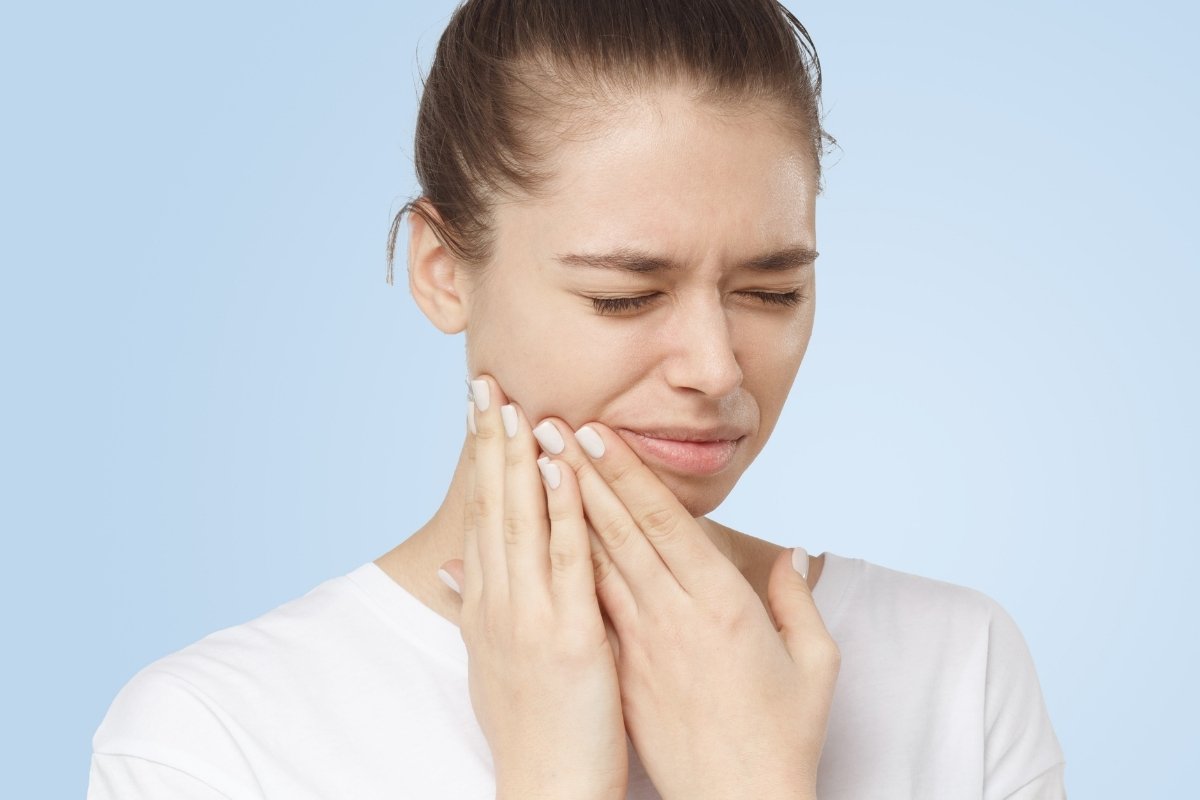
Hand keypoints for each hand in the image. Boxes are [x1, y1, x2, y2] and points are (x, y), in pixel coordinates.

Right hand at [439, 375, 627, 799]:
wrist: (543, 788)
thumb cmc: (529, 726)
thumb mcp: (488, 660)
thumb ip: (470, 605)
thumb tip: (448, 567)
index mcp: (486, 604)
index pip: (481, 514)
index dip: (479, 459)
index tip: (478, 409)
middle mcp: (499, 601)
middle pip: (492, 505)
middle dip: (488, 441)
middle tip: (484, 381)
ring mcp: (529, 615)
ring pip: (522, 521)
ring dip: (518, 459)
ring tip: (515, 402)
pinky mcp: (567, 634)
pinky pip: (566, 559)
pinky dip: (562, 509)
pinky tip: (561, 465)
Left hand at [533, 418, 839, 799]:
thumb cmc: (783, 737)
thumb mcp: (815, 664)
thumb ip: (799, 600)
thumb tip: (793, 552)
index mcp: (722, 605)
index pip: (663, 522)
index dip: (624, 473)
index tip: (594, 432)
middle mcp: (674, 617)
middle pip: (618, 532)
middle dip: (580, 474)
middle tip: (547, 425)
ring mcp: (641, 647)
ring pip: (594, 565)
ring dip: (563, 511)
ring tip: (534, 467)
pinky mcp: (622, 673)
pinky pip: (588, 610)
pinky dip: (562, 570)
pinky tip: (538, 542)